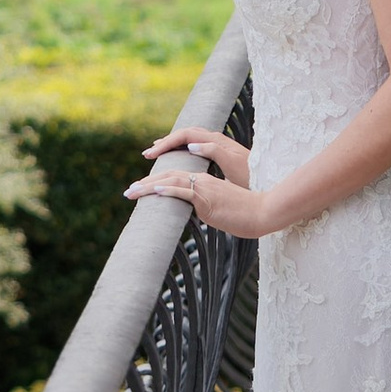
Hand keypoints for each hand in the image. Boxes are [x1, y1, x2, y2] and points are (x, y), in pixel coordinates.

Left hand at [124, 127, 266, 237]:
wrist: (262, 212)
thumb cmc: (245, 214)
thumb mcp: (220, 211)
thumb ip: (206, 209)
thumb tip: (195, 215)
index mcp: (204, 182)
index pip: (175, 178)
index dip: (156, 181)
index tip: (141, 188)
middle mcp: (201, 180)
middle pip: (167, 176)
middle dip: (145, 183)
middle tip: (128, 191)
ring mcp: (204, 188)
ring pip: (170, 181)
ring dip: (148, 186)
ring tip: (131, 192)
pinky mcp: (207, 199)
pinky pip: (184, 192)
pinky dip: (168, 190)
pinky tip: (154, 191)